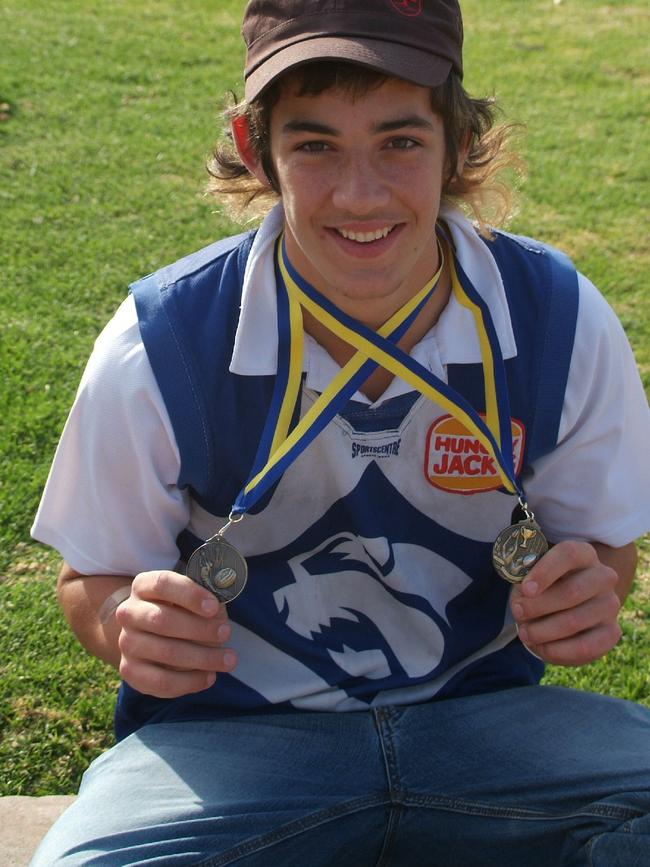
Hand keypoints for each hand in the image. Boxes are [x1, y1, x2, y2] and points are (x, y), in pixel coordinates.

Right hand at [115, 570, 236, 697]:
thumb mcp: (191, 597)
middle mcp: (129, 613)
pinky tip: (210, 677)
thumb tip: (219, 615)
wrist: (146, 632)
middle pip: (162, 620)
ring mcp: (126, 642)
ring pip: (165, 652)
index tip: (214, 607)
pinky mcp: (130, 671)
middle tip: (226, 633)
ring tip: (228, 659)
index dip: (190, 595)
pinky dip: (189, 681)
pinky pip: (161, 681)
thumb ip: (205, 601)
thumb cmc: (179, 609)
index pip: (163, 584)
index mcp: (143, 586)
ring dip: (202, 657)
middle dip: (199, 629)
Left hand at [510, 541, 621, 665]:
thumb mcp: (532, 578)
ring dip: (543, 630)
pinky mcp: (611, 633)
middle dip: (538, 606)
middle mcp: (603, 577)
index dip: (545, 572)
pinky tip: (541, 647)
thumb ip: (526, 581)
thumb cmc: (544, 587)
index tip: (525, 589)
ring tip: (524, 632)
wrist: (564, 609)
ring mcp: (610, 605)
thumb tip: (524, 594)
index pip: (569, 555)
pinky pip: (585, 646)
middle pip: (572, 591)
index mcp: (583, 554)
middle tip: (518, 612)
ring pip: (575, 621)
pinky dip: (557, 650)